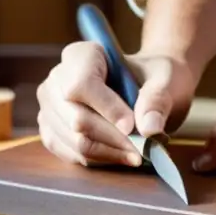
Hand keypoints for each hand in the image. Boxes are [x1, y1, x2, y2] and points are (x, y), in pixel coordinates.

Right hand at [37, 41, 197, 166]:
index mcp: (81, 54)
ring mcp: (50, 106)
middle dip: (112, 138)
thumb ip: (157, 99)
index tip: (132, 125)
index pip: (82, 84)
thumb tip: (149, 129)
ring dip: (108, 152)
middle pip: (76, 118)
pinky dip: (98, 159)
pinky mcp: (52, 130)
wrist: (146, 88)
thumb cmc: (153, 78)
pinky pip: (70, 153)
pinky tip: (120, 155)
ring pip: (73, 140)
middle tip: (142, 149)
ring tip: (136, 155)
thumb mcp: (165, 80)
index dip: (107, 108)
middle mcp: (57, 79)